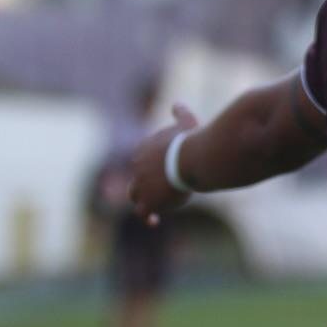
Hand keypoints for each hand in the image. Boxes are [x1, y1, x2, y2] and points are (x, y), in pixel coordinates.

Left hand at [128, 103, 199, 226]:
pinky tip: (154, 221)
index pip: (142, 159)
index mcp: (142, 149)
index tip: (166, 170)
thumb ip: (180, 114)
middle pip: (138, 177)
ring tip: (154, 205)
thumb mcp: (187, 123)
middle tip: (162, 188)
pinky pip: (143, 212)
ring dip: (143, 199)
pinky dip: (148, 216)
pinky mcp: (147, 202)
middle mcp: (136, 167)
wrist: (189, 159)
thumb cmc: (191, 140)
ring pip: (135, 195)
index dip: (154, 166)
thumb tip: (177, 104)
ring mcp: (140, 185)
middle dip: (147, 182)